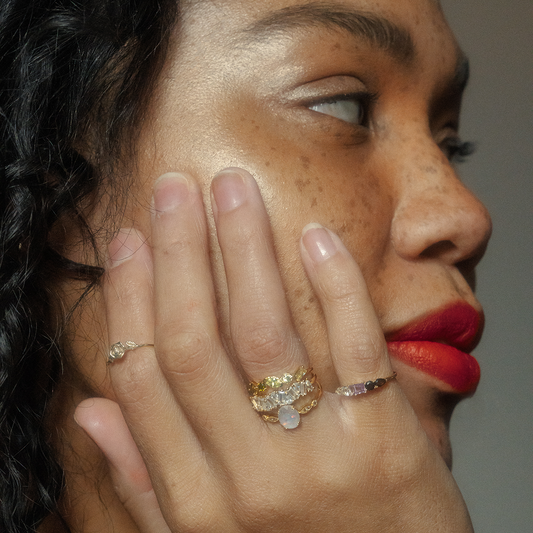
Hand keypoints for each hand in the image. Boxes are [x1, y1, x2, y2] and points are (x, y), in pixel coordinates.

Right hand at [75, 168, 471, 531]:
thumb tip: (89, 415)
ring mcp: (317, 459)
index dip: (129, 299)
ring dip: (243, 248)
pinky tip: (314, 236)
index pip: (143, 380)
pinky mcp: (385, 442)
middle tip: (174, 189)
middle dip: (178, 253)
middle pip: (194, 342)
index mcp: (195, 506)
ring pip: (264, 332)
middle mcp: (247, 480)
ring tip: (231, 189)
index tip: (127, 241)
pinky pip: (354, 346)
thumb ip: (147, 482)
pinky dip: (333, 284)